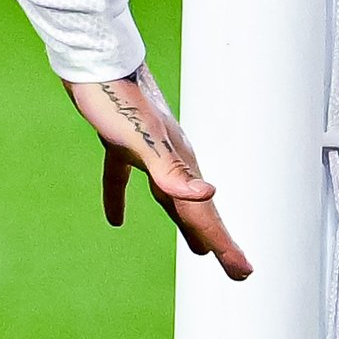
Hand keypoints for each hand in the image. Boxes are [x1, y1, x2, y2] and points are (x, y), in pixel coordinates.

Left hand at [66, 64, 252, 277]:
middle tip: (238, 271)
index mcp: (179, 165)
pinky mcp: (121, 144)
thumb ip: (171, 173)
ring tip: (199, 250)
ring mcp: (148, 151)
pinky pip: (125, 179)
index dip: (225, 245)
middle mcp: (171, 160)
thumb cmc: (116, 102)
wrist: (94, 65)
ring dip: (185, 224)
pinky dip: (121, 199)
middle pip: (197, 210)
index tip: (244, 272)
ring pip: (171, 198)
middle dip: (218, 241)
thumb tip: (208, 195)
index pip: (205, 215)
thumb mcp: (142, 143)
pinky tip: (115, 219)